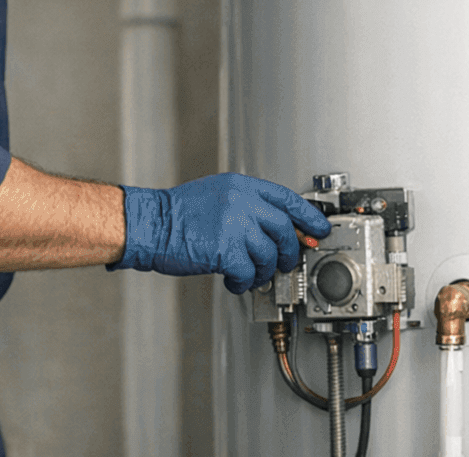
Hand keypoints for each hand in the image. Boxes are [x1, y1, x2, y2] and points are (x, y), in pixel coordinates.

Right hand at [111, 172, 333, 293]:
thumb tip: (276, 229)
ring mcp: (234, 225)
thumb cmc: (177, 214)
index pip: (287, 199)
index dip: (308, 216)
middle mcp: (241, 202)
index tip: (320, 228)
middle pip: (284, 230)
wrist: (149, 225)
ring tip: (250, 273)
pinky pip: (248, 273)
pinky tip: (233, 280)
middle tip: (286, 263)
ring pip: (269, 255)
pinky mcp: (225, 250)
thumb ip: (246, 206)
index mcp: (241, 186)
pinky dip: (243, 282)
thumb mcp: (216, 195)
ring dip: (263, 271)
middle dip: (290, 252)